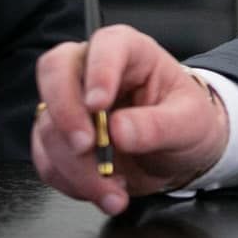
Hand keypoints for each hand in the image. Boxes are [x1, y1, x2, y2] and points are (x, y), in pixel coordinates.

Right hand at [32, 24, 229, 214]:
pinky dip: (70, 181)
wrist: (179, 154)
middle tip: (86, 147)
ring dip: (76, 165)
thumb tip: (120, 131)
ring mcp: (71, 104)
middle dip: (66, 114)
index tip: (98, 105)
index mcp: (131, 52)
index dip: (98, 71)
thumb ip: (158, 125)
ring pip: (49, 126)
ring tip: (114, 190)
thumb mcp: (190, 122)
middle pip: (55, 73)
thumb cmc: (188, 122)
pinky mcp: (59, 138)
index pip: (105, 45)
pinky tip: (104, 192)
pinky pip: (46, 158)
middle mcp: (92, 70)